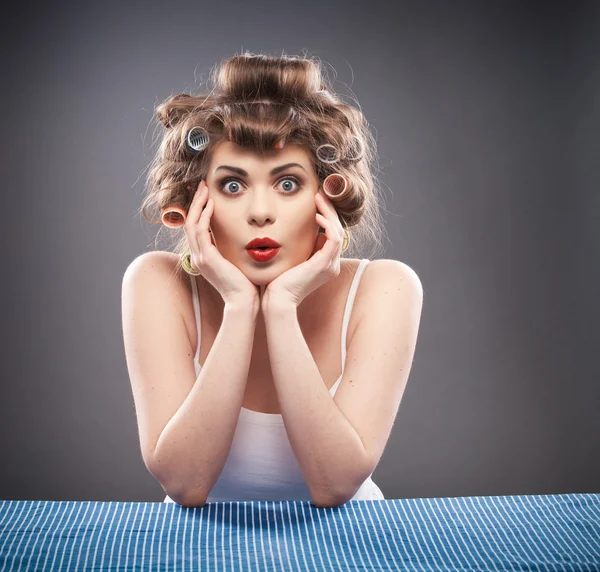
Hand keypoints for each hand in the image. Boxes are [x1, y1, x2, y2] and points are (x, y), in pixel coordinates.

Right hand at [184, 180, 260, 308]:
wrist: (244, 302)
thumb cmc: (246, 284)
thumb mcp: (237, 262)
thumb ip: (234, 249)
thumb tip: (244, 236)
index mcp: (204, 257)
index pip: (195, 228)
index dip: (198, 210)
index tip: (207, 195)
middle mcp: (198, 256)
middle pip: (189, 222)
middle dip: (195, 202)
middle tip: (202, 185)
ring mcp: (200, 257)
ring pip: (191, 224)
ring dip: (198, 204)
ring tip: (205, 189)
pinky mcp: (207, 258)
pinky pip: (200, 232)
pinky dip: (204, 216)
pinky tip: (211, 205)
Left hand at [261, 189, 344, 310]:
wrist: (277, 300)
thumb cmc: (277, 281)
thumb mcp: (290, 259)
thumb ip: (295, 246)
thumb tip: (289, 229)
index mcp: (325, 263)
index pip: (331, 234)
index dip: (326, 215)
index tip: (315, 200)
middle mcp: (332, 264)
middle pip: (337, 229)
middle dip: (329, 210)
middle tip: (319, 193)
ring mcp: (330, 265)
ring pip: (338, 231)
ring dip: (328, 212)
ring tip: (318, 198)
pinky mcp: (325, 264)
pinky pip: (333, 238)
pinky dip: (327, 224)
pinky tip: (316, 215)